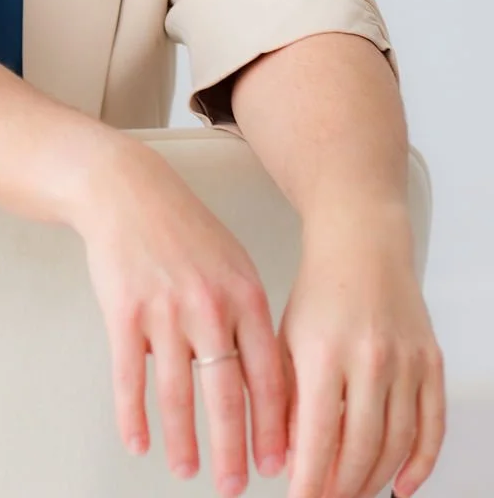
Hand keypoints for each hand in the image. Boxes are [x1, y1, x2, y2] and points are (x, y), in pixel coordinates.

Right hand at [71, 135, 288, 494]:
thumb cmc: (183, 228)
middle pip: (225, 394)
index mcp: (244, 295)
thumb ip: (249, 318)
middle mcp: (208, 305)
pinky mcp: (123, 311)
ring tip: (187, 471)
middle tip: (236, 486)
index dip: (274, 426)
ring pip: (177, 393)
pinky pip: (129, 377)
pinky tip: (138, 442)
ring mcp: (164, 309)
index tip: (280, 464)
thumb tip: (269, 383)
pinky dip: (133, 416)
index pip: (268, 376)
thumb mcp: (232, 263)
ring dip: (184, 441)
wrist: (127, 189)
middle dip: (233, 449)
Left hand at [280, 204, 444, 497]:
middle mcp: (369, 358)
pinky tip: (401, 485)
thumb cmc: (318, 291)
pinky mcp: (431, 363)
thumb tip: (288, 457)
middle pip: (362, 447)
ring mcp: (405, 361)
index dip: (310, 480)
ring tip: (353, 493)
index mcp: (324, 352)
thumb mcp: (285, 339)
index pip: (319, 436)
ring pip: (397, 444)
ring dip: (374, 479)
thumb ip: (285, 398)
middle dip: (342, 486)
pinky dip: (419, 463)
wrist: (361, 244)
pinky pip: (432, 427)